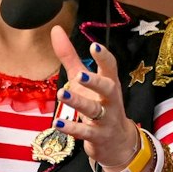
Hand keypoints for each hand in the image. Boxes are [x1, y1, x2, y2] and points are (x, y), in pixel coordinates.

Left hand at [50, 28, 141, 171]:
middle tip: (80, 75)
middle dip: (95, 81)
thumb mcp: (84, 80)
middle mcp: (110, 100)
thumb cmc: (98, 104)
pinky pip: (85, 133)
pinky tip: (57, 123)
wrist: (116, 142)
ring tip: (63, 94)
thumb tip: (55, 29)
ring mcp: (105, 119)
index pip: (110, 68)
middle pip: (107, 88)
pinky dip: (72, 128)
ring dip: (79, 102)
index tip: (95, 46)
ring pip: (94, 110)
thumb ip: (70, 56)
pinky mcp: (97, 137)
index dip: (104, 57)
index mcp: (109, 83)